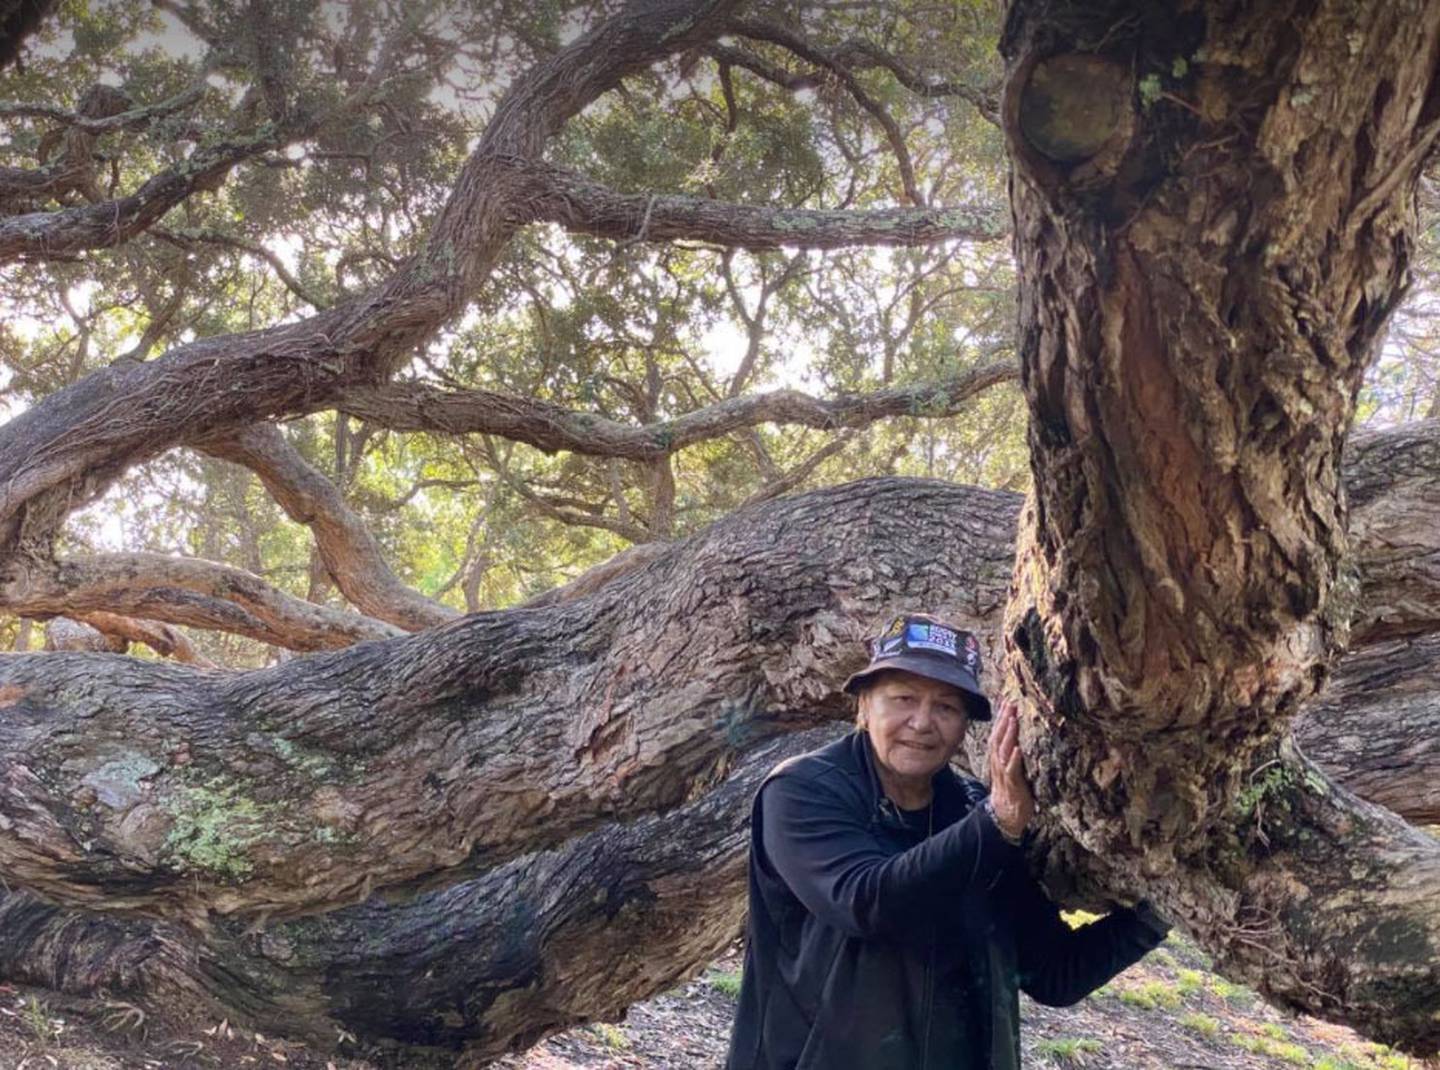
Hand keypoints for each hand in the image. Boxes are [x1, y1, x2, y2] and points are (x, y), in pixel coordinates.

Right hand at [986, 700, 1034, 840]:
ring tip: (1012, 719)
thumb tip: (1021, 734)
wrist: (1005, 814)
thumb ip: (1014, 750)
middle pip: (998, 736)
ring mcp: (1004, 771)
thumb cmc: (1012, 788)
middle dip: (1004, 719)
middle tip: (1010, 702)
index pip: (998, 731)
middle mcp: (998, 761)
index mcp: (999, 756)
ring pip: (1003, 749)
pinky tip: (1018, 749)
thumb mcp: (1011, 766)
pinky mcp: (1012, 783)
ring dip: (1007, 734)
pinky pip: (1011, 769)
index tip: (1006, 699)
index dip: (1001, 715)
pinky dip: (1014, 758)